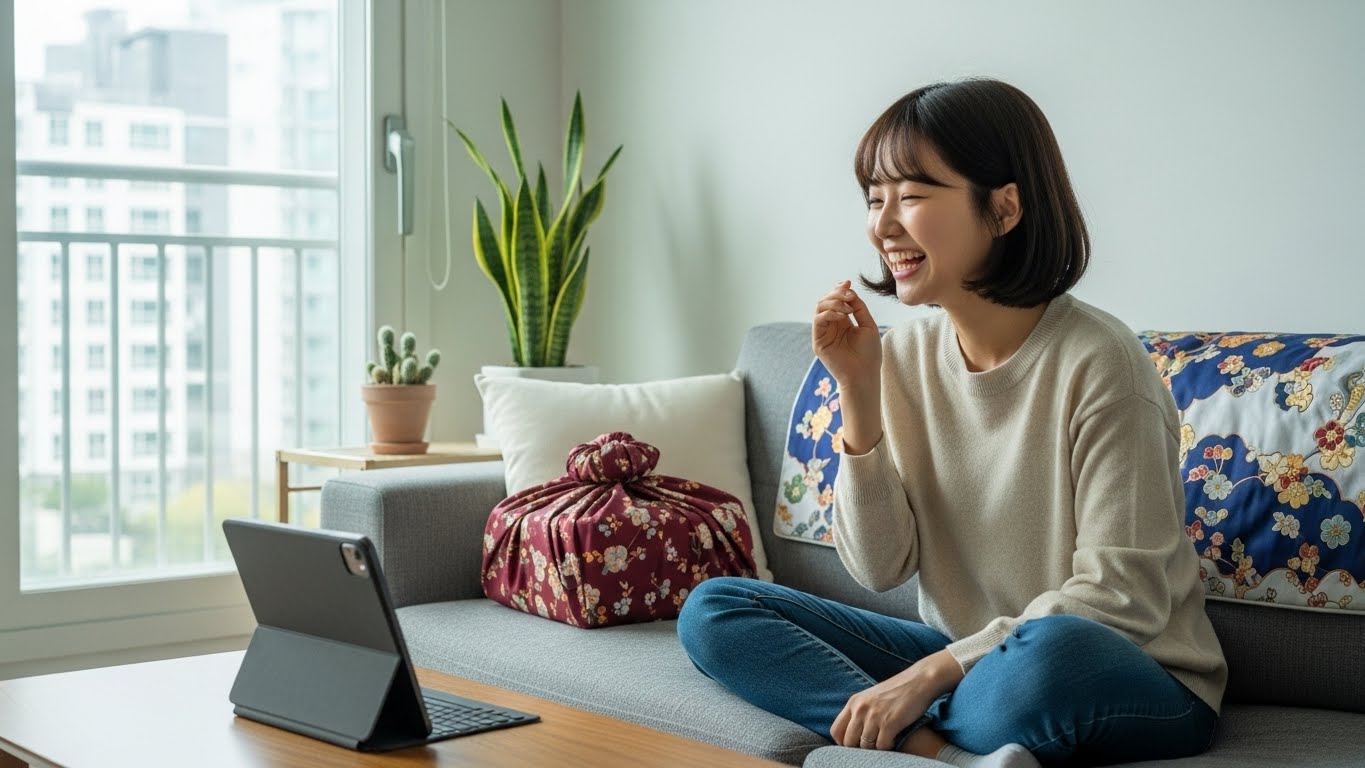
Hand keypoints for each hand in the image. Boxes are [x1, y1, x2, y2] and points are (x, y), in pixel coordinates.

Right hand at [812, 280, 880, 390]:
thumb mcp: (868, 325)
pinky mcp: (818, 342)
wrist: (865, 374)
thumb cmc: (869, 354)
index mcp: (843, 322)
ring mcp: (823, 333)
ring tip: (847, 308)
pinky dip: (829, 313)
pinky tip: (843, 317)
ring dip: (833, 302)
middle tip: (849, 295)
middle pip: (826, 300)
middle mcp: (831, 326)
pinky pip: (818, 321)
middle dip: (837, 293)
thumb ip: (859, 308)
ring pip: (819, 307)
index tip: (848, 282)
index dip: (839, 289)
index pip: (835, 300)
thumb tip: (850, 291)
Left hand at [829, 650, 964, 749]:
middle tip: (872, 746)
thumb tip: (852, 734)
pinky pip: (882, 746)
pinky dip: (888, 747)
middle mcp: (860, 709)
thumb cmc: (897, 691)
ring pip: (865, 747)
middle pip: (848, 742)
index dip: (843, 742)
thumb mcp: (871, 697)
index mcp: (854, 702)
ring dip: (876, 748)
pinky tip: (894, 739)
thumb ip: (860, 712)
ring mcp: (874, 716)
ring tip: (885, 740)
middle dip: (859, 748)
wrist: (919, 681)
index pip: (836, 730)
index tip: (854, 745)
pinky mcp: (889, 723)